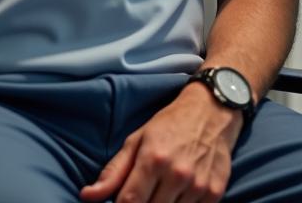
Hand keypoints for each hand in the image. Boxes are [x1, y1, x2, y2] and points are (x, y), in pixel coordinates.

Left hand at [80, 82, 239, 202]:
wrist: (214, 108)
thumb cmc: (171, 124)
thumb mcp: (137, 140)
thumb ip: (113, 172)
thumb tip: (86, 196)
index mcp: (153, 160)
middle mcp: (177, 174)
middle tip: (143, 197)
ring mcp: (198, 185)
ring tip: (160, 195)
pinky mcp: (215, 191)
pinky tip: (178, 197)